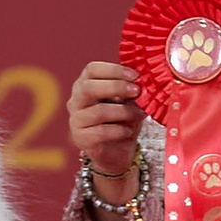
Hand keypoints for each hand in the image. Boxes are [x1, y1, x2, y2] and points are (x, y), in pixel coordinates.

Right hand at [67, 60, 143, 190]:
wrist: (116, 151)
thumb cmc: (122, 121)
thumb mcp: (129, 101)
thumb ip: (132, 90)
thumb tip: (144, 81)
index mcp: (86, 85)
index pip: (91, 70)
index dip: (113, 69)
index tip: (135, 75)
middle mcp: (76, 101)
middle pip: (88, 87)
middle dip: (116, 87)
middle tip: (136, 91)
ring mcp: (76, 120)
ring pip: (98, 111)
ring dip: (123, 112)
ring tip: (138, 115)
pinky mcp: (80, 138)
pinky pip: (101, 132)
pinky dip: (119, 131)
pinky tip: (127, 131)